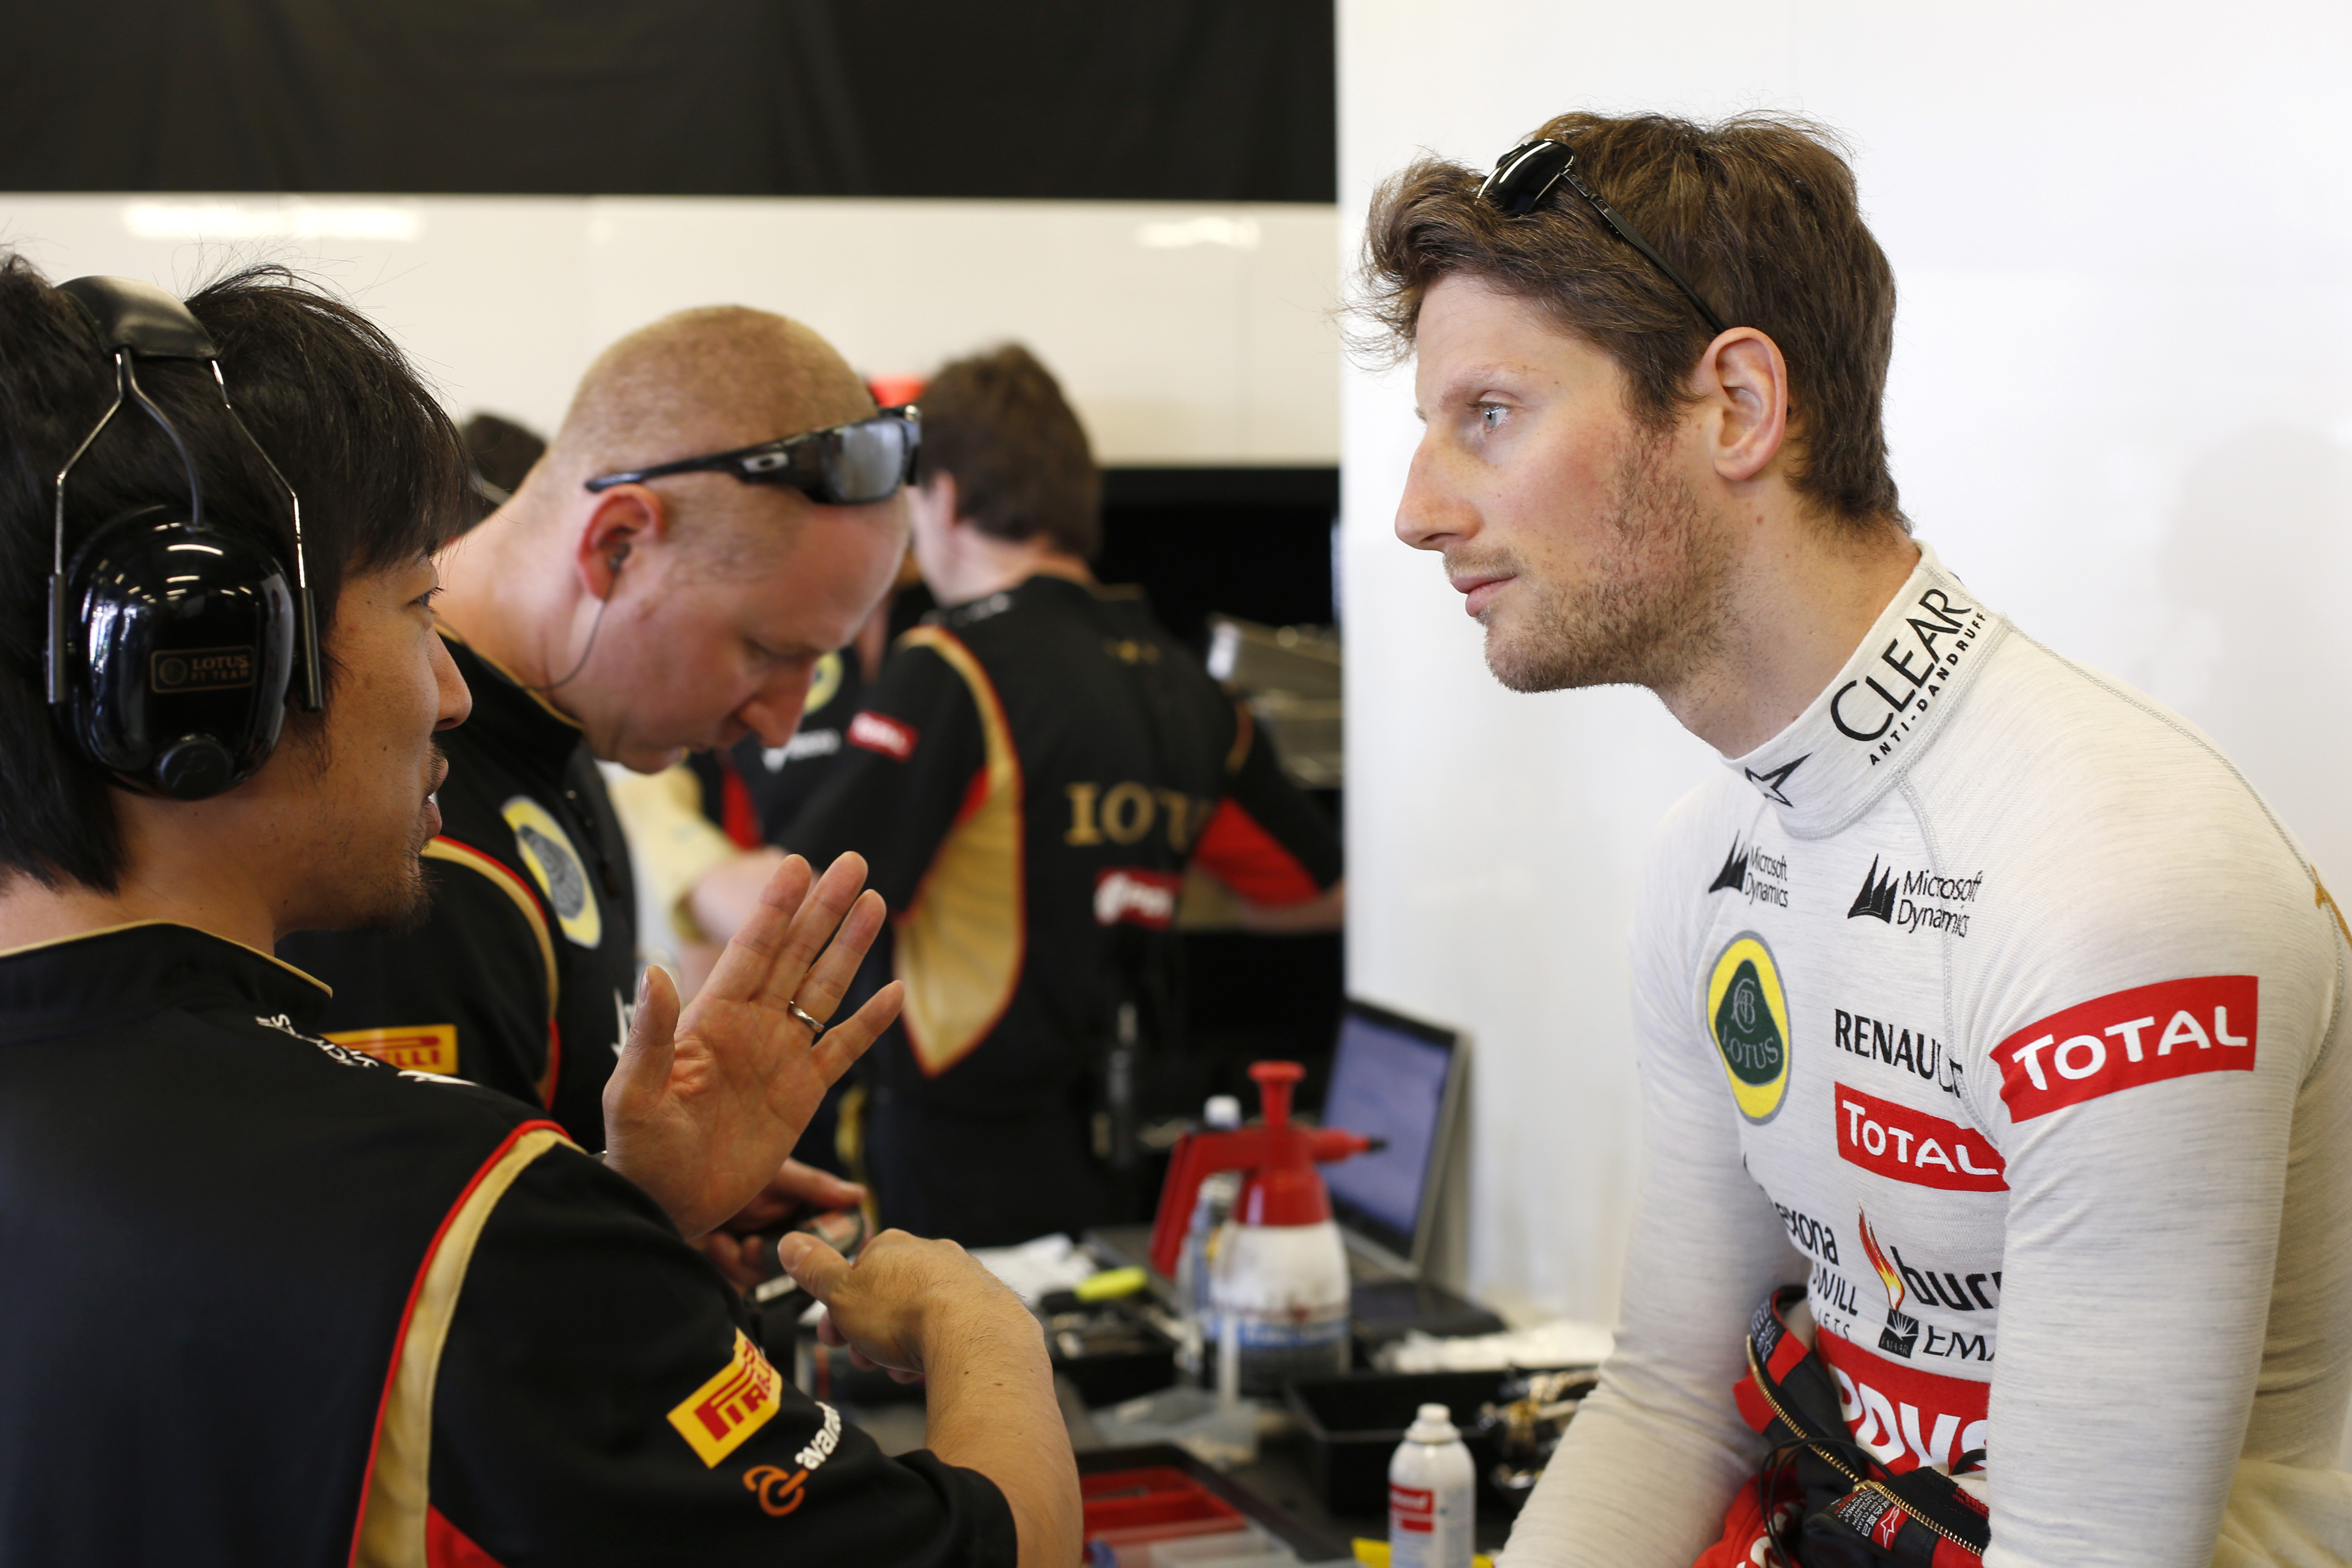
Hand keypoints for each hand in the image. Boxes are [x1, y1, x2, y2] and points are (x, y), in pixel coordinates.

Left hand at [603, 852, 902, 1238]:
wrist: (664, 1204)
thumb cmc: (639, 1152)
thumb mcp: (632, 1095)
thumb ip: (650, 1036)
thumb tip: (656, 972)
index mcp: (711, 1019)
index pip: (750, 951)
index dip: (775, 908)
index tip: (796, 864)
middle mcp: (751, 1027)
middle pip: (796, 955)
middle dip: (824, 909)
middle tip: (853, 863)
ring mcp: (780, 1057)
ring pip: (824, 990)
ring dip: (850, 948)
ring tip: (876, 903)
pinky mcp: (802, 1093)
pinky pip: (843, 1049)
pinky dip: (869, 1023)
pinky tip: (893, 992)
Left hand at [693, 1159, 865, 1293]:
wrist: (667, 1192)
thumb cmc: (719, 1169)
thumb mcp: (772, 1174)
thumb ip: (814, 1186)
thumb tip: (859, 1194)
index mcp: (798, 1208)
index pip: (832, 1232)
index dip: (837, 1245)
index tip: (834, 1253)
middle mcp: (782, 1233)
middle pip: (805, 1266)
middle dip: (780, 1259)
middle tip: (754, 1243)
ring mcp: (757, 1255)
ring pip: (776, 1281)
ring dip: (749, 1263)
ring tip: (727, 1241)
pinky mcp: (733, 1273)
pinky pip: (748, 1289)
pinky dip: (732, 1269)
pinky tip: (717, 1245)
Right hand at [777, 1227, 1034, 1385]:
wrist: (974, 1340)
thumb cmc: (904, 1315)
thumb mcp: (841, 1294)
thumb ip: (815, 1270)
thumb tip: (790, 1242)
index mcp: (894, 1246)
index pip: (857, 1272)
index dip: (839, 1308)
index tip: (832, 1335)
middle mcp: (933, 1254)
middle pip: (889, 1297)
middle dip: (869, 1332)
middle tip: (861, 1360)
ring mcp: (966, 1279)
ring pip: (920, 1316)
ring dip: (900, 1346)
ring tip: (894, 1371)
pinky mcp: (990, 1307)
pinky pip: (953, 1330)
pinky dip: (935, 1351)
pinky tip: (924, 1371)